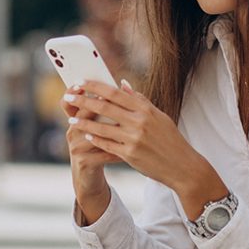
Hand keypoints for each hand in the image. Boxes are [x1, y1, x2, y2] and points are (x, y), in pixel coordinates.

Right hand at [61, 85, 119, 223]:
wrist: (88, 178)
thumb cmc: (96, 148)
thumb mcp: (97, 128)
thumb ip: (107, 107)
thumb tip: (123, 84)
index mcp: (76, 121)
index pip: (73, 102)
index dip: (80, 92)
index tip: (97, 84)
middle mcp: (72, 132)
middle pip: (82, 115)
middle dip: (97, 106)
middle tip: (111, 99)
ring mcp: (76, 148)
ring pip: (94, 134)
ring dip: (111, 128)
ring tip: (125, 123)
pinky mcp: (84, 162)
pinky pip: (104, 154)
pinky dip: (119, 149)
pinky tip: (132, 147)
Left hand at [66, 80, 226, 217]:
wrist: (182, 166)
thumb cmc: (170, 139)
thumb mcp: (158, 116)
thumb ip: (139, 100)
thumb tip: (121, 84)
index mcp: (145, 109)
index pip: (115, 93)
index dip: (96, 86)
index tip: (81, 82)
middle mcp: (139, 122)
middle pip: (104, 107)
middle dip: (83, 101)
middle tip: (67, 96)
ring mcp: (133, 139)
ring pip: (101, 127)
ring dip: (83, 121)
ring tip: (70, 117)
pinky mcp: (129, 155)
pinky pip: (106, 145)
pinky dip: (93, 139)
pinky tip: (84, 134)